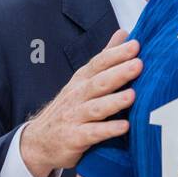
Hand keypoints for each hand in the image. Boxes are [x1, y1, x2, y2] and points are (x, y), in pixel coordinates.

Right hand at [21, 29, 141, 176]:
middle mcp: (77, 96)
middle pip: (99, 82)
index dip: (116, 54)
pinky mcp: (74, 138)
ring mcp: (74, 117)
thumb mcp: (83, 80)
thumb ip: (105, 58)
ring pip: (96, 107)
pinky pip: (92, 133)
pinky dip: (108, 130)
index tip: (135, 45)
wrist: (38, 142)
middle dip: (118, 73)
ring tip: (133, 95)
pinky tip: (125, 127)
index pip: (99, 63)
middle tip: (139, 65)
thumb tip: (123, 34)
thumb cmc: (69, 109)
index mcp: (81, 80)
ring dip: (114, 101)